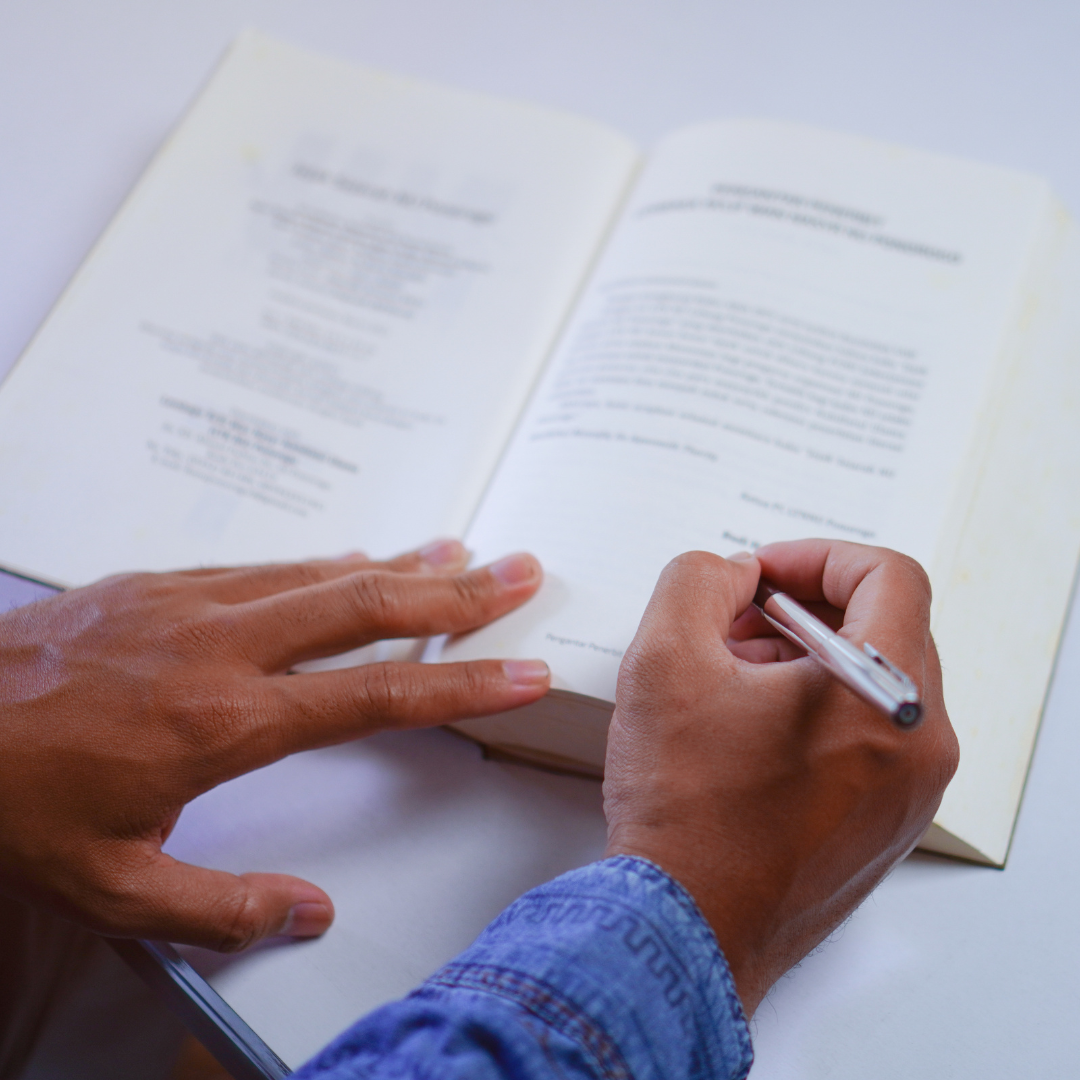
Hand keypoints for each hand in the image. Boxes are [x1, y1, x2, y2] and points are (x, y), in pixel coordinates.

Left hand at [0, 540, 547, 949]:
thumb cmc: (10, 802)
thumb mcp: (109, 886)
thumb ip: (216, 906)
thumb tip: (304, 913)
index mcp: (223, 722)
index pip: (375, 695)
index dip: (462, 683)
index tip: (520, 671)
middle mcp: (220, 646)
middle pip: (368, 605)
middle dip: (459, 591)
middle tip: (522, 573)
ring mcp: (190, 602)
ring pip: (323, 572)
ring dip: (402, 563)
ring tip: (463, 553)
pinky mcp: (158, 581)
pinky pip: (267, 565)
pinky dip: (328, 563)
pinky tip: (354, 560)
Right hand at [603, 540, 957, 1014]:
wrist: (685, 926)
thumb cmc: (683, 810)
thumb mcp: (664, 658)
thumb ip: (698, 580)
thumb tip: (731, 573)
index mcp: (887, 695)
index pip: (890, 576)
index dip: (817, 556)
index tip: (762, 576)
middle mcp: (921, 745)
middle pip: (883, 628)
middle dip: (801, 608)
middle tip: (734, 622)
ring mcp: (910, 793)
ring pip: (872, 683)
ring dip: (804, 660)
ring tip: (729, 678)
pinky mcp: (885, 824)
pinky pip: (868, 737)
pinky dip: (816, 710)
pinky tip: (746, 729)